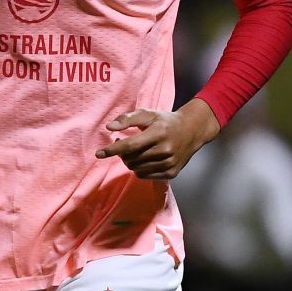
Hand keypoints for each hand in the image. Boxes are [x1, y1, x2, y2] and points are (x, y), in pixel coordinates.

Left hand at [94, 100, 219, 180]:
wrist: (192, 131)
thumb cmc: (165, 121)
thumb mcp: (148, 114)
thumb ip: (127, 119)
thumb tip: (109, 127)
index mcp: (159, 133)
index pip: (131, 145)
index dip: (113, 150)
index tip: (99, 153)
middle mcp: (165, 150)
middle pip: (131, 159)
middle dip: (122, 154)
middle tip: (123, 145)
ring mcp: (169, 163)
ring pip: (136, 169)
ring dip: (130, 161)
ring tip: (135, 151)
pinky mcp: (171, 173)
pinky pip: (144, 176)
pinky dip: (139, 169)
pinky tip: (144, 159)